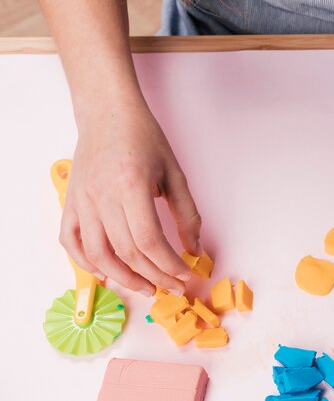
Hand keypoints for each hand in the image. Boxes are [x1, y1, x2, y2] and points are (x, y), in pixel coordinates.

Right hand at [60, 100, 201, 294]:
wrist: (107, 112)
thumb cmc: (142, 138)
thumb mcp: (174, 173)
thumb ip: (187, 214)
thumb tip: (195, 249)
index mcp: (131, 186)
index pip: (149, 241)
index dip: (168, 265)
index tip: (184, 274)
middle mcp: (102, 196)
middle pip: (127, 252)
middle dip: (154, 276)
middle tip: (172, 287)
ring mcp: (82, 200)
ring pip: (98, 254)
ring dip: (123, 278)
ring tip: (145, 287)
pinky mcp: (72, 202)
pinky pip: (71, 241)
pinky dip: (86, 262)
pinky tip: (106, 274)